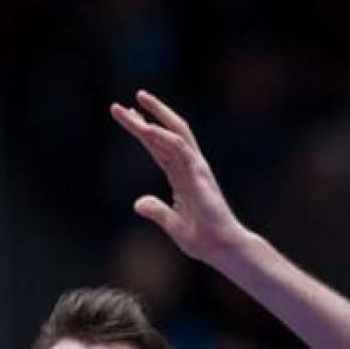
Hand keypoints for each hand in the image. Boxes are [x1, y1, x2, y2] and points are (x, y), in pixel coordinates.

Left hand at [111, 91, 247, 265]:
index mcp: (182, 177)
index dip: (143, 130)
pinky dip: (165, 136)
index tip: (126, 115)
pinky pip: (181, 150)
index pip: (159, 147)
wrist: (223, 248)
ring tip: (138, 99)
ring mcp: (196, 169)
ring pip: (175, 133)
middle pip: (165, 134)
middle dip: (147, 115)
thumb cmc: (203, 239)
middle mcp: (190, 167)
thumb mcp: (172, 225)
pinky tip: (149, 128)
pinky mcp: (200, 175)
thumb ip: (156, 211)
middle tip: (126, 101)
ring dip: (157, 116)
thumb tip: (138, 203)